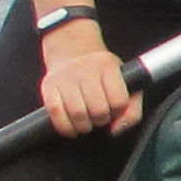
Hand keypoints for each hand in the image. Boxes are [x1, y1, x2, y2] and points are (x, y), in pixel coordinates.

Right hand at [38, 17, 141, 136]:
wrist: (72, 50)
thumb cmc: (102, 73)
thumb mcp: (125, 83)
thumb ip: (131, 110)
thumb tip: (116, 130)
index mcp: (108, 66)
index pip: (119, 100)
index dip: (117, 111)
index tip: (113, 109)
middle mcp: (86, 68)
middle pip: (98, 109)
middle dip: (101, 120)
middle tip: (99, 117)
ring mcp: (65, 76)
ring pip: (77, 113)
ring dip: (84, 126)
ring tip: (86, 122)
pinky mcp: (49, 86)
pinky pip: (56, 113)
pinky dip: (65, 127)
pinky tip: (71, 128)